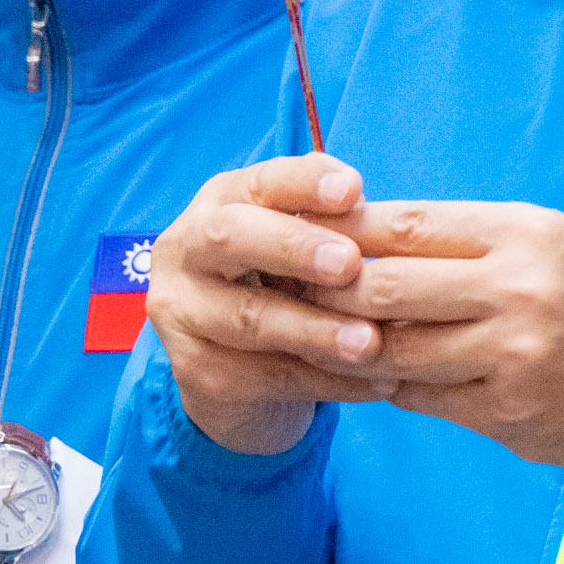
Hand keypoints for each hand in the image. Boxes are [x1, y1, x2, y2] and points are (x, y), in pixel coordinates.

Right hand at [149, 156, 400, 457]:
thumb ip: (327, 218)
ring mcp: (184, 314)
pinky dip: (329, 380)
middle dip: (293, 246)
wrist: (236, 371)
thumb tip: (358, 195)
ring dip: (316, 330)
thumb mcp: (300, 244)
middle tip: (350, 264)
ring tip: (371, 342)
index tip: (353, 190)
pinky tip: (379, 382)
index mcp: (220, 204)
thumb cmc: (280, 285)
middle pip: (230, 237)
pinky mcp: (199, 373)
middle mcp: (186, 251)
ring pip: (249, 318)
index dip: (304, 183)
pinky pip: (269, 376)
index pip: (258, 181)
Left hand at [325, 199, 563, 469]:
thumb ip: (465, 239)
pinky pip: (421, 397)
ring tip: (326, 339)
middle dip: (329, 292)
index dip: (343, 233)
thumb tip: (368, 233)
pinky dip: (391, 386)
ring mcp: (510, 354)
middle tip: (295, 294)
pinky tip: (378, 377)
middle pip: (385, 286)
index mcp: (521, 233)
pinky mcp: (506, 411)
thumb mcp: (544, 242)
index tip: (305, 238)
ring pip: (394, 349)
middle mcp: (515, 288)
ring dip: (351, 347)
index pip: (406, 225)